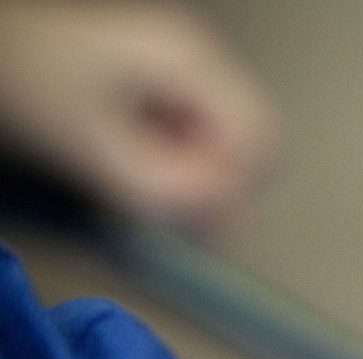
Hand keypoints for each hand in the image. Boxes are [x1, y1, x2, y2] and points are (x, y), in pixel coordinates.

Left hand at [0, 2, 278, 232]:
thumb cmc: (27, 82)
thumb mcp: (90, 145)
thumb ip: (161, 187)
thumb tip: (225, 222)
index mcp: (189, 60)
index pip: (258, 136)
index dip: (234, 185)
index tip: (193, 218)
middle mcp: (202, 54)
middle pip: (254, 136)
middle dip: (224, 181)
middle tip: (176, 213)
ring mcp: (187, 62)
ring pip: (231, 136)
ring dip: (202, 172)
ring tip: (149, 188)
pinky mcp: (168, 75)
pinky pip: (203, 127)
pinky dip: (185, 157)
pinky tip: (142, 164)